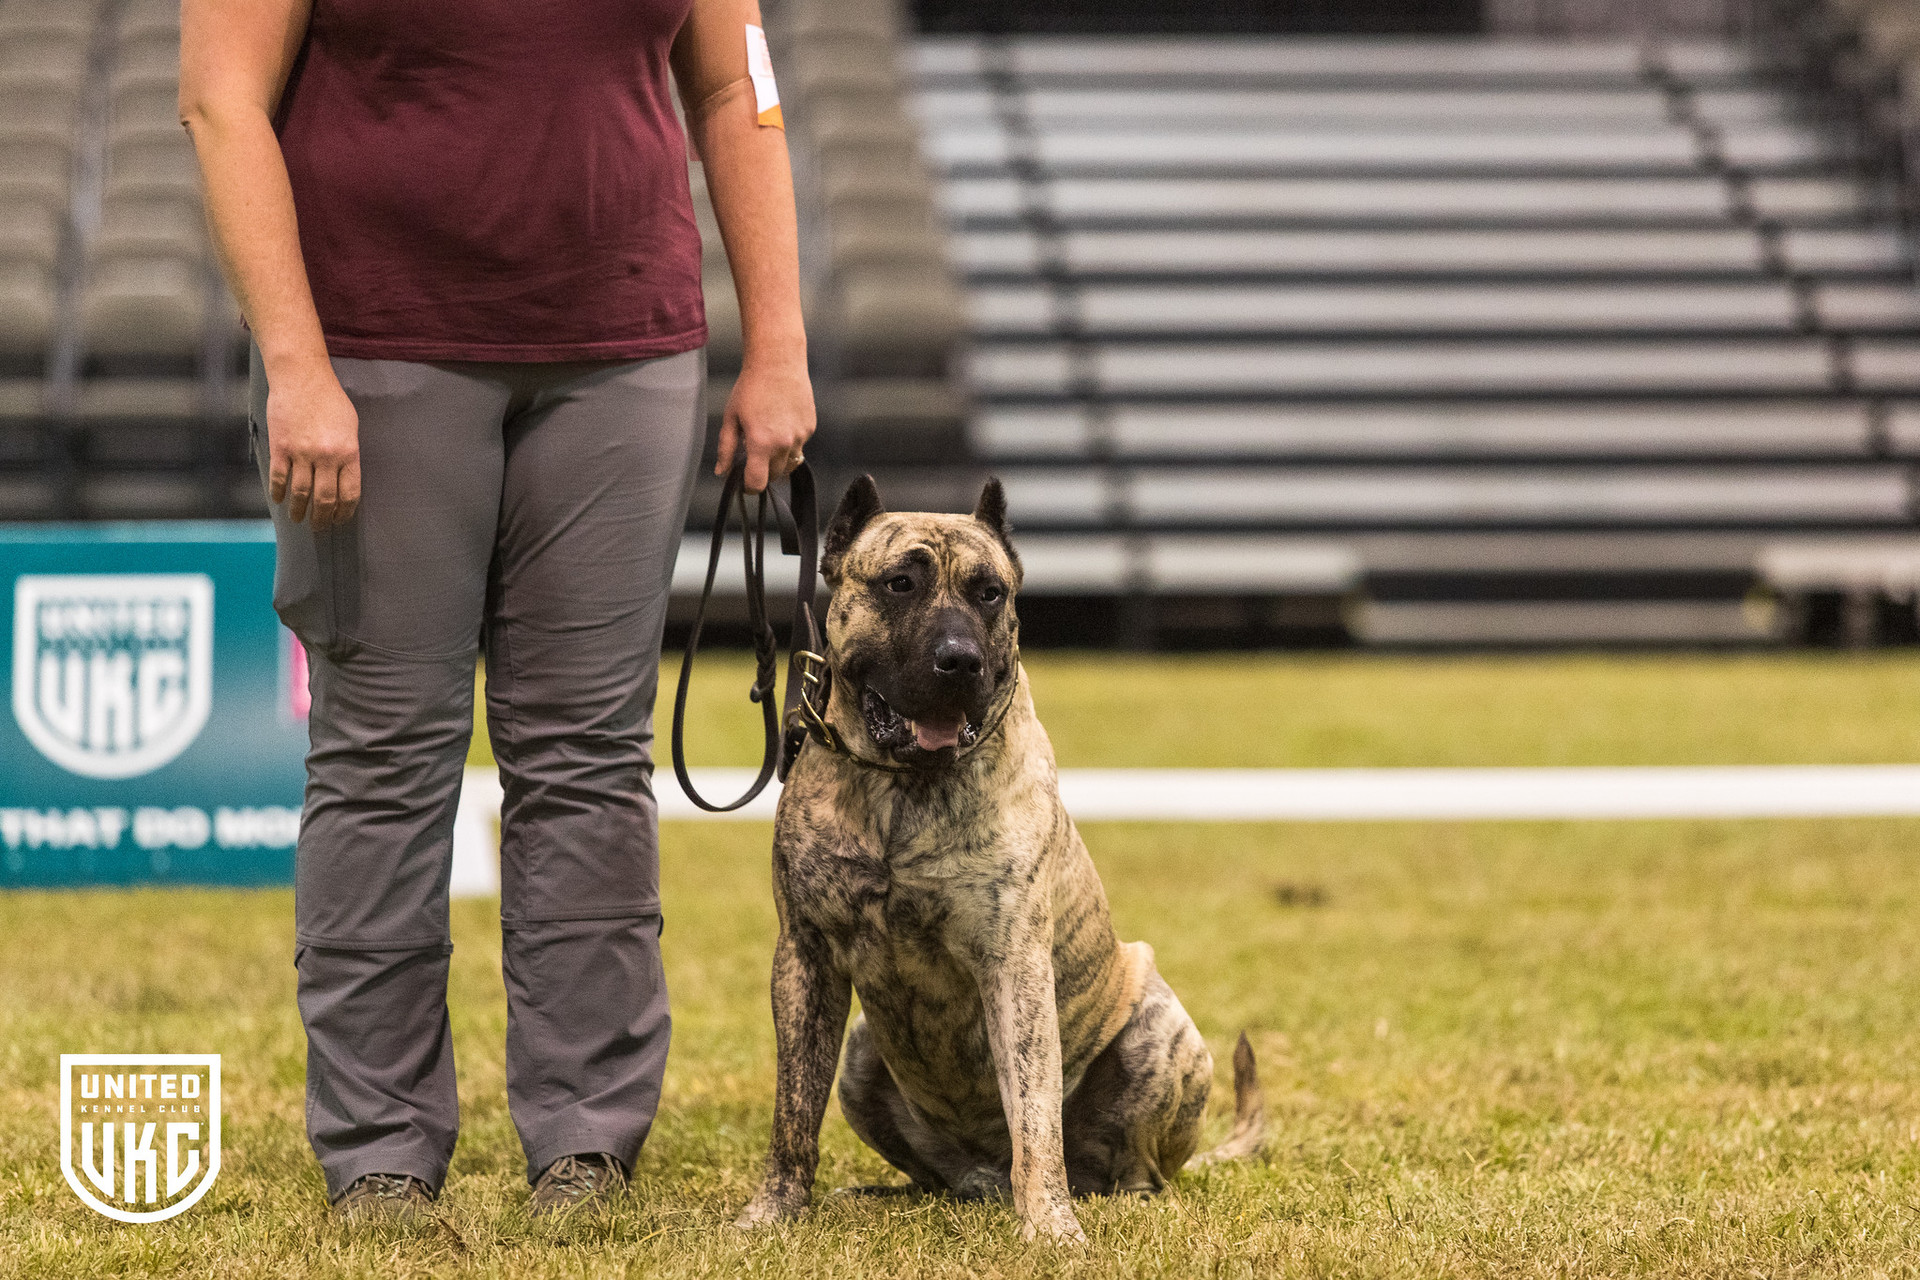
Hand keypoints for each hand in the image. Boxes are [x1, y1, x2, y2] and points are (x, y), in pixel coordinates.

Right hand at [265, 356, 359, 530]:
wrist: (301, 377)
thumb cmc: (330, 399)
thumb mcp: (350, 426)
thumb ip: (348, 453)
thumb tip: (343, 478)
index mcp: (348, 453)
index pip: (350, 493)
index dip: (345, 512)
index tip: (340, 520)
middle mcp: (326, 457)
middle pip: (325, 499)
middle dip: (322, 519)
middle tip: (319, 529)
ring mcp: (301, 453)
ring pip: (301, 493)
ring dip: (299, 511)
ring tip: (298, 520)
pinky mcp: (280, 447)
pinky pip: (279, 478)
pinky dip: (278, 492)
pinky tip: (279, 500)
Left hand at [716, 358, 814, 492]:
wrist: (778, 362)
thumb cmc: (750, 388)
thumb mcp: (731, 418)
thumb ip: (726, 449)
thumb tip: (721, 472)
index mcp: (761, 443)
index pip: (758, 483)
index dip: (749, 487)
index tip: (744, 482)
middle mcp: (784, 444)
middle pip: (774, 476)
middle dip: (763, 472)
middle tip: (752, 457)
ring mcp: (800, 437)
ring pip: (789, 464)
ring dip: (777, 460)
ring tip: (767, 438)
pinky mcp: (810, 428)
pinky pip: (799, 447)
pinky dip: (789, 444)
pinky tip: (780, 423)